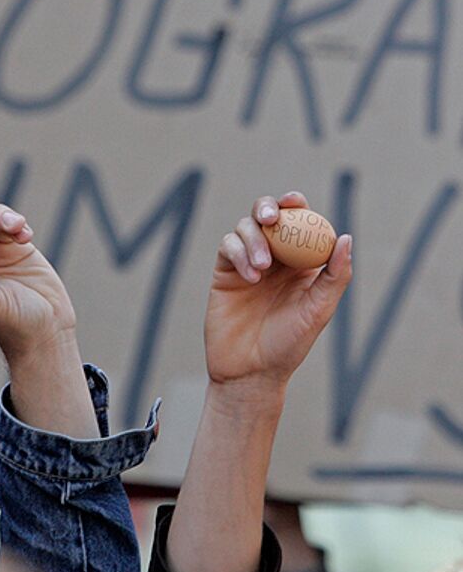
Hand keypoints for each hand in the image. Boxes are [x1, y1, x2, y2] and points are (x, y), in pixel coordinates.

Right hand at [205, 191, 351, 385]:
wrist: (250, 371)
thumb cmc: (289, 345)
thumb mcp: (319, 310)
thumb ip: (335, 275)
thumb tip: (346, 237)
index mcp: (301, 262)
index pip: (300, 222)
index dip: (297, 204)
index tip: (295, 201)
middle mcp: (275, 258)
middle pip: (269, 215)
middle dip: (268, 207)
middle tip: (271, 216)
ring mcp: (248, 263)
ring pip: (246, 228)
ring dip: (254, 239)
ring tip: (262, 267)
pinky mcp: (225, 272)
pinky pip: (228, 247)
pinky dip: (239, 253)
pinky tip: (250, 276)